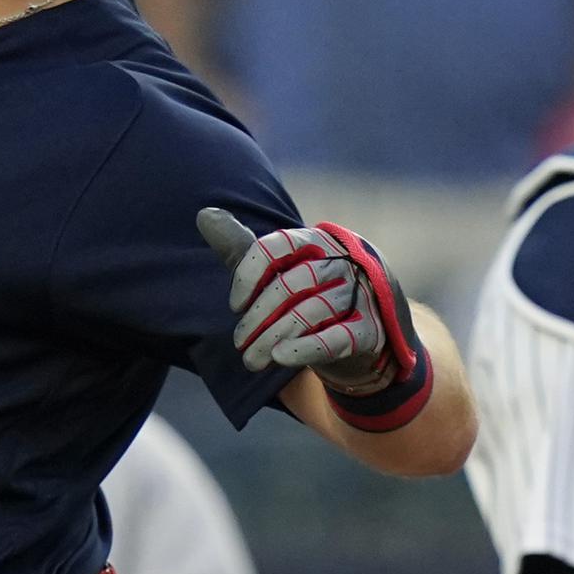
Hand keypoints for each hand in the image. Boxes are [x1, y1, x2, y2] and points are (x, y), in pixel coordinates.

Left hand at [197, 209, 407, 394]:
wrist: (364, 332)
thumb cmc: (312, 296)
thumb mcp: (277, 271)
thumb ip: (242, 248)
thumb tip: (204, 214)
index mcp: (316, 241)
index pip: (277, 246)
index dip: (249, 275)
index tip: (234, 306)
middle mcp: (341, 262)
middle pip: (292, 283)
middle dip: (258, 317)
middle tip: (239, 344)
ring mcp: (361, 294)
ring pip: (311, 312)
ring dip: (274, 338)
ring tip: (252, 360)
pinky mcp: (370, 329)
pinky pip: (338, 337)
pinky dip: (306, 348)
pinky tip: (281, 358)